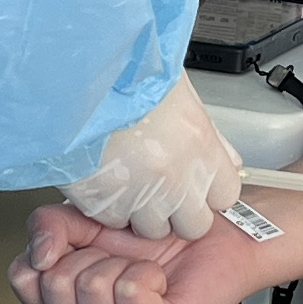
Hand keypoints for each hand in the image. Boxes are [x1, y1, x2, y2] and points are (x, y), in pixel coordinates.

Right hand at [13, 202, 269, 303]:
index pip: (23, 279)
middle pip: (56, 285)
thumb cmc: (155, 234)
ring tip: (143, 270)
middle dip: (93, 255)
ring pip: (92, 289)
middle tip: (122, 259)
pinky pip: (130, 295)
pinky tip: (159, 281)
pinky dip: (147, 274)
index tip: (87, 245)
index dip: (55, 248)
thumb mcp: (85, 219)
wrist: (212, 236)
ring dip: (123, 264)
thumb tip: (39, 256)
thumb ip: (47, 227)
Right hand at [63, 73, 249, 240]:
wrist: (75, 74)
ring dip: (144, 212)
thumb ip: (208, 135)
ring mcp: (138, 195)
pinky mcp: (102, 202)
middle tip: (164, 190)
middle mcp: (174, 179)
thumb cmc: (127, 73)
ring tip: (131, 181)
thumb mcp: (181, 94)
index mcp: (200, 148)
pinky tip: (106, 179)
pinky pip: (114, 220)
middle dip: (181, 212)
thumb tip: (227, 158)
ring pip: (152, 230)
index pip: (227, 196)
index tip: (198, 184)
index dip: (211, 192)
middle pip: (193, 225)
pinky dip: (111, 207)